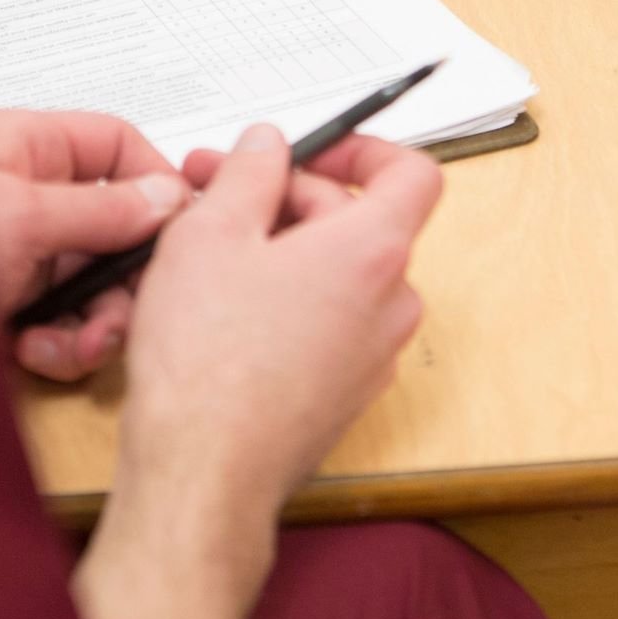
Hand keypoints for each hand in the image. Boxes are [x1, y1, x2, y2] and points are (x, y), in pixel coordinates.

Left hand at [0, 110, 189, 379]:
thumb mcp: (19, 220)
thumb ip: (102, 209)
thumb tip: (168, 200)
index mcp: (21, 149)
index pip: (115, 144)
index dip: (155, 180)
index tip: (183, 223)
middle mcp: (24, 198)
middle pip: (117, 225)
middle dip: (124, 276)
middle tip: (126, 306)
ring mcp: (19, 256)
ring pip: (98, 282)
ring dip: (97, 321)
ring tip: (71, 343)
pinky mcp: (12, 307)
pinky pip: (68, 322)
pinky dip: (64, 345)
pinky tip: (37, 351)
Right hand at [116, 125, 441, 579]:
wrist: (205, 473)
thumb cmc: (208, 365)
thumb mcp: (210, 234)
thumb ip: (248, 173)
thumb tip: (266, 145)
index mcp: (372, 251)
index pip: (412, 173)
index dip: (366, 150)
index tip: (315, 150)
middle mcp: (391, 303)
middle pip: (360, 222)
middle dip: (290, 198)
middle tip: (215, 192)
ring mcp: (374, 353)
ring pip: (341, 274)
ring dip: (284, 251)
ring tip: (210, 253)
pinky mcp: (348, 389)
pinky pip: (330, 323)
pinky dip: (290, 301)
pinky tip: (225, 311)